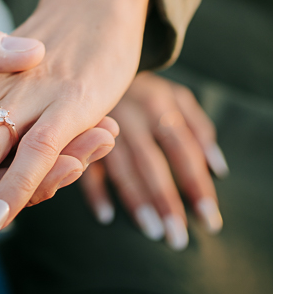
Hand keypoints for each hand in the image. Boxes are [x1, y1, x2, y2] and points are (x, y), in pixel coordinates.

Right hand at [79, 71, 227, 249]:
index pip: (182, 149)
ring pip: (119, 166)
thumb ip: (199, 128)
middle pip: (151, 162)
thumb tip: (218, 168)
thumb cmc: (142, 87)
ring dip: (136, 200)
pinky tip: (106, 215)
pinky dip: (93, 189)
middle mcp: (130, 114)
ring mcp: (99, 122)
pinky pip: (82, 162)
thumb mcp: (174, 96)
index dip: (196, 184)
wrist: (91, 55)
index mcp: (158, 103)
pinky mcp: (75, 131)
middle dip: (166, 200)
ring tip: (152, 230)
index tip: (209, 218)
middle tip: (178, 237)